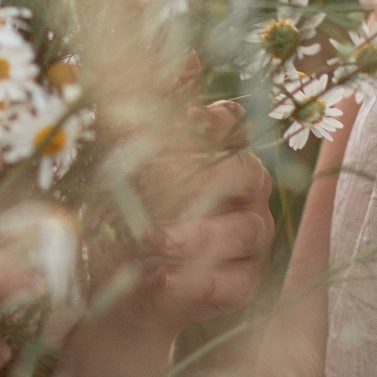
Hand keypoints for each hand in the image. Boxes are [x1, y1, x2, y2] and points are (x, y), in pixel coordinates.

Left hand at [56, 100, 272, 376]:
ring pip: (245, 230)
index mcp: (223, 155)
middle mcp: (247, 193)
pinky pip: (235, 281)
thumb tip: (154, 87)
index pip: (234, 124)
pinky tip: (166, 277)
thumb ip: (136, 134)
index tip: (192, 119)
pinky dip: (199, 280)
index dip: (218, 120)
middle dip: (206, 179)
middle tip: (165, 186)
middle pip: (248, 173)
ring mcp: (252, 240)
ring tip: (154, 241)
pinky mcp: (245, 284)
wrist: (125, 289)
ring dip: (197, 235)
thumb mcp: (124, 176)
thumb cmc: (128, 218)